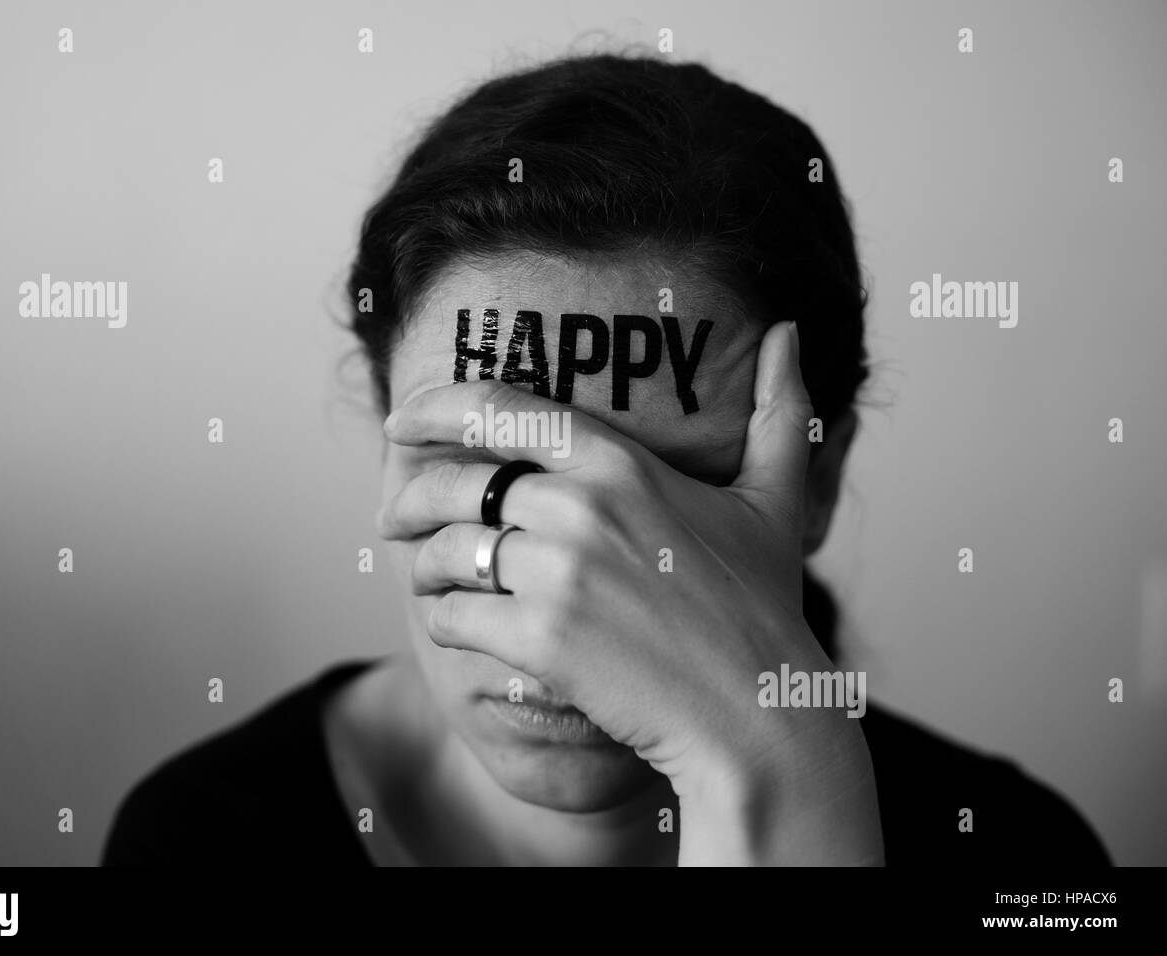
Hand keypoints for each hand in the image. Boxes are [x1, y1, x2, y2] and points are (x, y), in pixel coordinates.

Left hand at [378, 320, 882, 864]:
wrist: (756, 715)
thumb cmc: (762, 609)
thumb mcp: (775, 501)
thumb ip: (778, 411)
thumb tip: (789, 332)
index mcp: (621, 463)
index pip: (500, 409)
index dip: (436, 407)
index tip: (401, 419)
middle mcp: (579, 506)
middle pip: (454, 483)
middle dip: (409, 500)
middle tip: (392, 519)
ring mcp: (555, 573)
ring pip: (442, 552)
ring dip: (423, 566)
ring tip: (427, 578)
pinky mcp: (537, 638)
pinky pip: (451, 617)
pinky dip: (444, 622)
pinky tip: (462, 628)